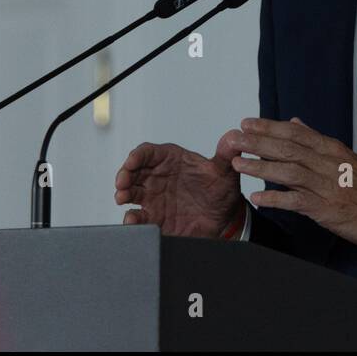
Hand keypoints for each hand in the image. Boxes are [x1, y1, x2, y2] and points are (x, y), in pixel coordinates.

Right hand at [114, 132, 245, 238]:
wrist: (225, 219)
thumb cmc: (221, 190)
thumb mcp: (225, 171)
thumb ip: (227, 154)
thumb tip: (234, 135)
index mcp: (172, 159)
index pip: (149, 152)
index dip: (138, 155)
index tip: (132, 161)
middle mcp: (158, 177)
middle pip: (133, 171)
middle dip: (124, 175)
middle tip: (122, 183)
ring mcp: (154, 197)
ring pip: (131, 192)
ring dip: (123, 193)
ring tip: (122, 198)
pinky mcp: (155, 217)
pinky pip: (139, 217)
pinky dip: (132, 218)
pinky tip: (133, 219)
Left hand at [229, 116, 356, 249]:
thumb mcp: (344, 156)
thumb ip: (316, 139)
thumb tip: (295, 121)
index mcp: (331, 149)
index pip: (295, 132)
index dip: (269, 126)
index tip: (247, 123)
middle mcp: (327, 163)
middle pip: (287, 148)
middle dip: (257, 142)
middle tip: (234, 138)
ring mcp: (326, 185)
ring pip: (288, 171)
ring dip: (260, 167)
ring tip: (237, 164)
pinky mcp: (326, 208)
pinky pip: (296, 201)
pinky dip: (276, 199)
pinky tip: (258, 198)